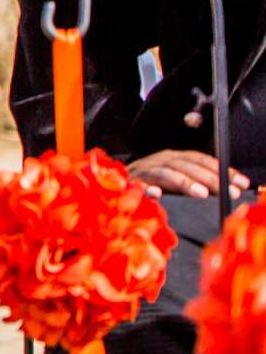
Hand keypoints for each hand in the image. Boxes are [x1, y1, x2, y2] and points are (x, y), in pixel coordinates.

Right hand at [127, 149, 249, 199]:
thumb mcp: (175, 181)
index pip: (201, 159)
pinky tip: (156, 195)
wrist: (113, 182)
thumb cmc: (149, 184)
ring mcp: (143, 170)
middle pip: (186, 165)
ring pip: (166, 172)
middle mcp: (159, 160)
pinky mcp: (128, 182)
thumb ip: (196, 182)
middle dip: (209, 178)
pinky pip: (137, 184)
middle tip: (227, 190)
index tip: (240, 183)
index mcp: (172, 158)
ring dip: (184, 182)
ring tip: (201, 193)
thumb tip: (225, 187)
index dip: (221, 169)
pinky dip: (147, 188)